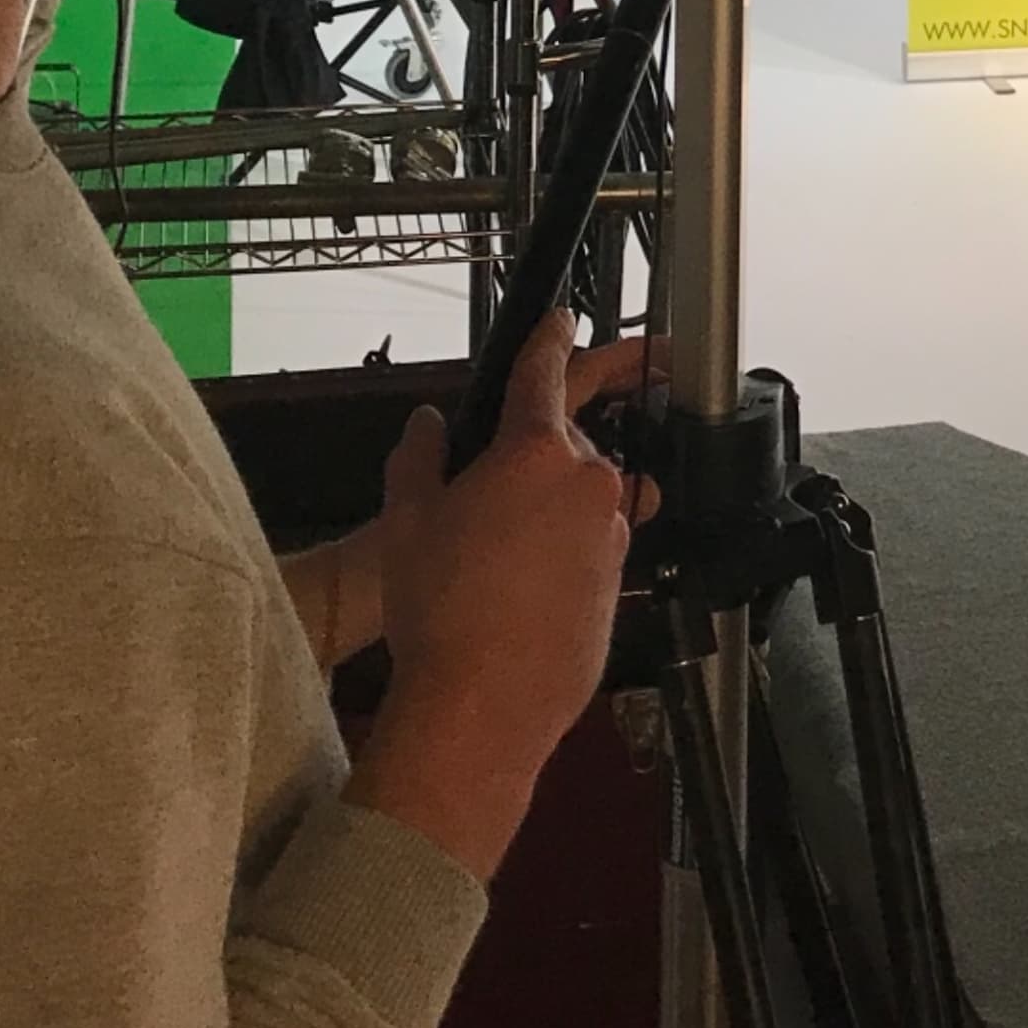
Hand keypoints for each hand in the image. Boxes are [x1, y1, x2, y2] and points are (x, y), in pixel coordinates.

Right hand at [284, 338, 662, 672]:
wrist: (483, 706)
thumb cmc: (439, 611)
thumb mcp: (407, 519)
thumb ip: (418, 455)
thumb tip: (426, 425)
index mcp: (534, 449)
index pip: (544, 371)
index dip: (548, 340)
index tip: (558, 320)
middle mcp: (587, 480)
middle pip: (560, 441)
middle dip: (526, 454)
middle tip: (481, 495)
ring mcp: (610, 531)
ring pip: (578, 496)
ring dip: (545, 508)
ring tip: (495, 559)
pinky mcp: (620, 578)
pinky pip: (590, 544)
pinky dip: (563, 551)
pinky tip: (521, 590)